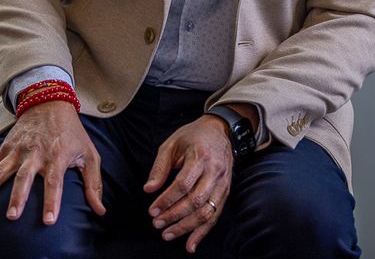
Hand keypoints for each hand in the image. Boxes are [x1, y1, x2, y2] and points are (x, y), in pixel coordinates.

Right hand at [0, 101, 104, 225]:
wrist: (49, 101)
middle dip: (17, 197)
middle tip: (12, 217)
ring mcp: (17, 150)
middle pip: (23, 177)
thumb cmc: (71, 132)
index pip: (54, 182)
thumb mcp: (89, 154)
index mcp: (56, 156)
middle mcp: (35, 153)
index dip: (51, 201)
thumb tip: (100, 210)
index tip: (49, 221)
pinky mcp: (5, 147)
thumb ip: (93, 184)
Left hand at [143, 116, 232, 253]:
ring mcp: (223, 183)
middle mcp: (214, 171)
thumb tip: (149, 189)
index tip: (152, 210)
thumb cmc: (193, 136)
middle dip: (174, 216)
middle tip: (157, 224)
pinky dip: (203, 232)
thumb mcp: (171, 144)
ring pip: (206, 212)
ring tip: (167, 234)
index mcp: (200, 157)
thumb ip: (160, 167)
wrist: (220, 130)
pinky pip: (215, 215)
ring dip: (186, 227)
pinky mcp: (226, 192)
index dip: (167, 200)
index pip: (183, 184)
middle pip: (195, 201)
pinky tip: (190, 244)